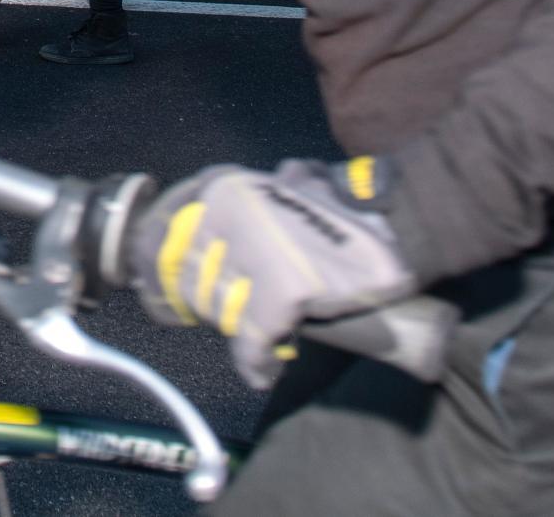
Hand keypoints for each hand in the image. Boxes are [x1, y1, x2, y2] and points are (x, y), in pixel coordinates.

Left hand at [128, 159, 416, 388]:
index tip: (157, 297)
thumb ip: (226, 223)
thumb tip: (175, 263)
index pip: (160, 241)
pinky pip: (254, 338)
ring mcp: (254, 244)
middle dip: (204, 307)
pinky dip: (257, 358)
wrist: (397, 226)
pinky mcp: (286, 286)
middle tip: (227, 320)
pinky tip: (262, 368)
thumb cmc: (332, 218)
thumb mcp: (268, 199)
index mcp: (220, 185)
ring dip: (235, 330)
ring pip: (218, 309)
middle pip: (187, 280)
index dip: (157, 277)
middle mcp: (227, 206)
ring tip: (255, 336)